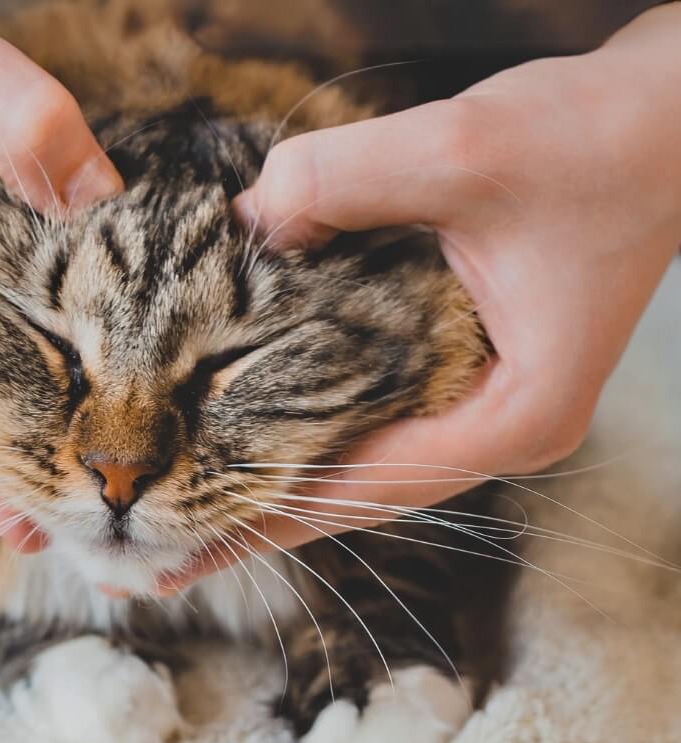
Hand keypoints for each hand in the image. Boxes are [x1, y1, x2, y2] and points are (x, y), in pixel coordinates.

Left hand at [163, 2, 680, 590]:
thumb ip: (339, 180)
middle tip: (164, 566)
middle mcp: (498, 433)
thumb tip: (242, 223)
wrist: (668, 125)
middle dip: (255, 527)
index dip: (263, 518)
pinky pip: (373, 432)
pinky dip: (308, 446)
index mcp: (510, 418)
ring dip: (276, 494)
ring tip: (191, 526)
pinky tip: (251, 457)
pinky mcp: (469, 380)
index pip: (361, 489)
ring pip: (359, 473)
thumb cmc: (596, 142)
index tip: (184, 553)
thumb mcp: (461, 149)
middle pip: (351, 501)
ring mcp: (484, 411)